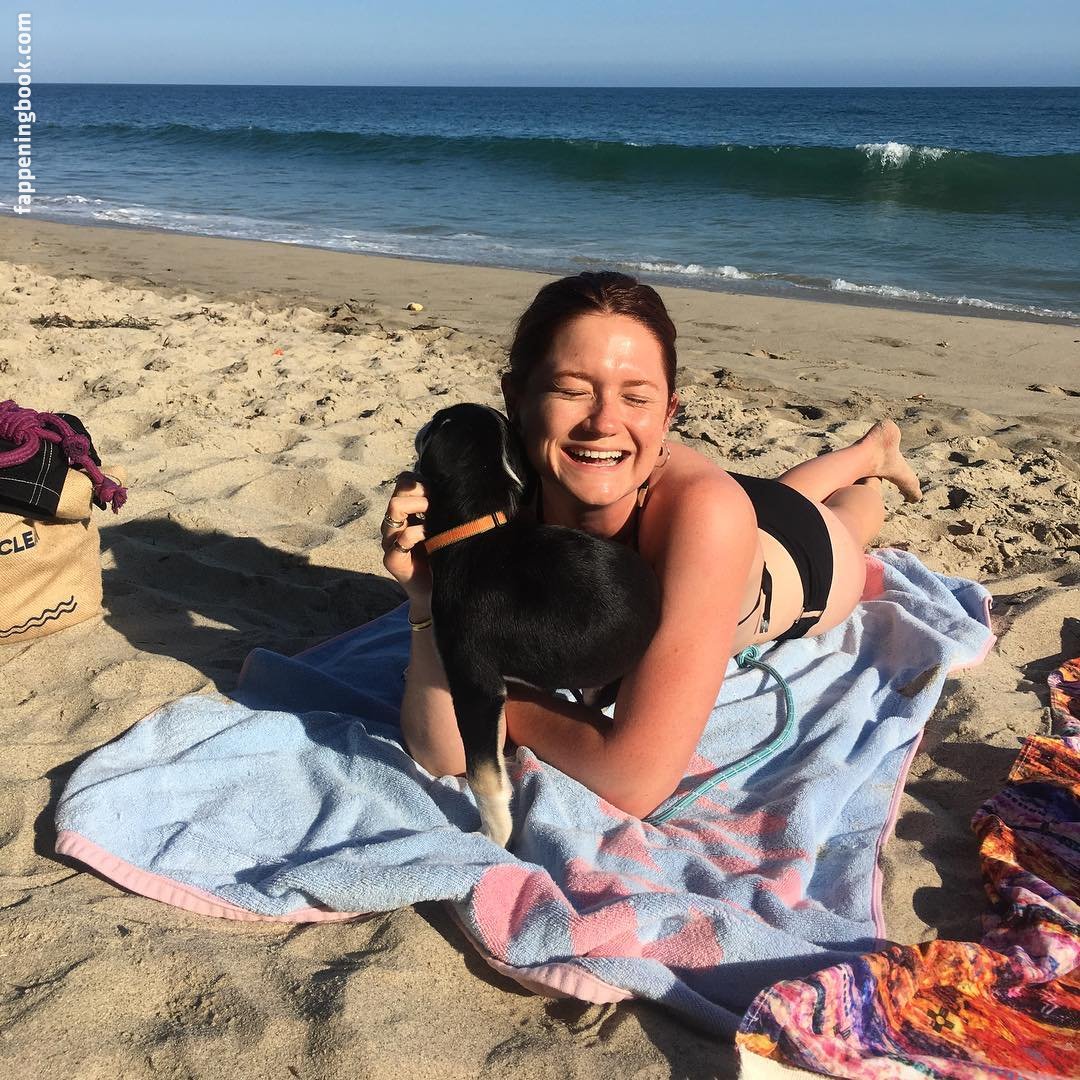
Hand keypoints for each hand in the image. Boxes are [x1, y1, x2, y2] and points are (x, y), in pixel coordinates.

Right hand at [381, 472, 430, 602]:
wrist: (436, 592)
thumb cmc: (443, 556)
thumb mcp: (443, 527)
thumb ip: (442, 509)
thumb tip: (456, 487)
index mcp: (404, 514)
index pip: (404, 483)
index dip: (421, 482)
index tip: (439, 491)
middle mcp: (393, 525)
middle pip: (399, 491)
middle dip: (421, 491)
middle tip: (437, 503)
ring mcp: (390, 541)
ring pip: (395, 507)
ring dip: (420, 506)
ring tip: (435, 517)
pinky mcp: (392, 560)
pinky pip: (403, 537)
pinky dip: (419, 533)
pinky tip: (433, 538)